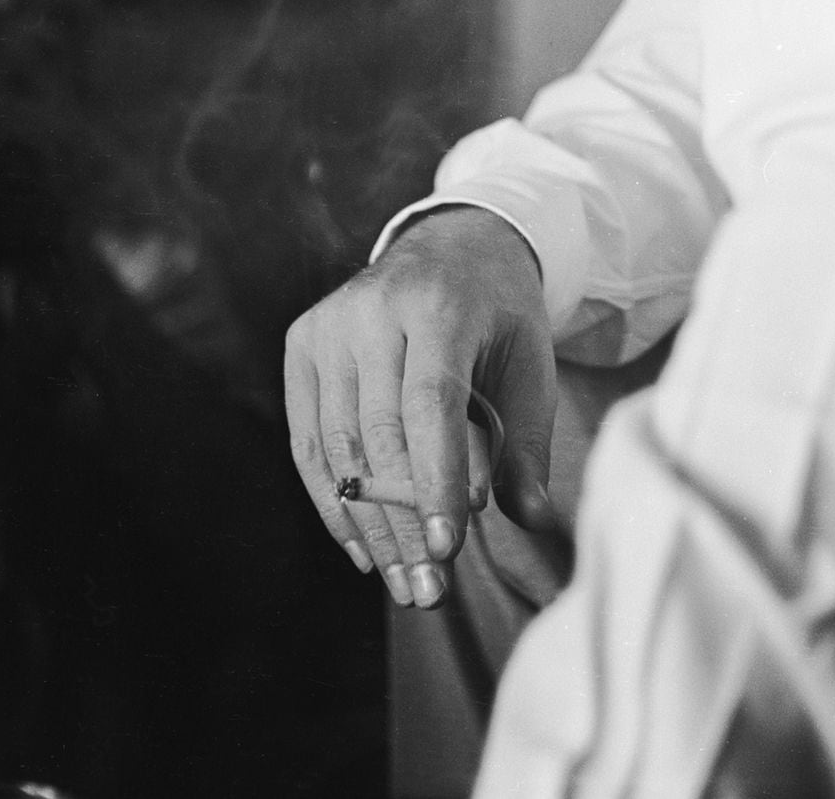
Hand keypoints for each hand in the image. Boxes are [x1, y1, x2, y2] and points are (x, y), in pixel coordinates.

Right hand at [284, 205, 560, 606]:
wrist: (454, 244)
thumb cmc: (500, 314)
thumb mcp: (531, 364)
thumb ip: (528, 442)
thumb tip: (531, 519)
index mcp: (440, 304)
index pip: (429, 404)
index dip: (435, 481)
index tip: (449, 549)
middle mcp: (374, 308)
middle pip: (380, 434)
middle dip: (405, 522)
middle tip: (430, 590)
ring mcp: (331, 322)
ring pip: (340, 446)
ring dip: (369, 527)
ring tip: (404, 584)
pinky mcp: (303, 341)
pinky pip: (309, 439)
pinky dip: (333, 500)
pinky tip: (364, 549)